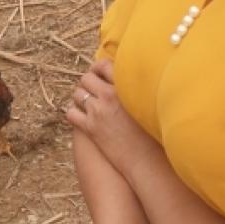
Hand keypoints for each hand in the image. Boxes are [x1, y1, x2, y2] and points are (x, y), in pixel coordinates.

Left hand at [66, 60, 158, 178]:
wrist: (146, 159)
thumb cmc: (153, 131)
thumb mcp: (146, 101)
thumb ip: (134, 87)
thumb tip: (126, 77)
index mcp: (124, 85)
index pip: (103, 64)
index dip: (98, 68)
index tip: (99, 73)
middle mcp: (109, 95)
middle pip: (86, 78)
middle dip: (87, 83)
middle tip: (92, 90)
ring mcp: (98, 111)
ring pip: (77, 94)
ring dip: (80, 97)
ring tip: (88, 104)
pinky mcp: (90, 128)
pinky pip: (71, 113)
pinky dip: (74, 113)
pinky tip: (81, 117)